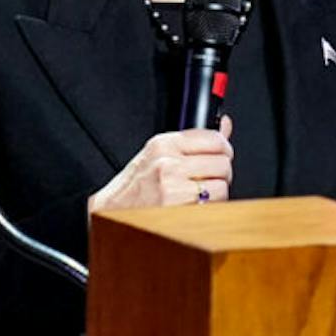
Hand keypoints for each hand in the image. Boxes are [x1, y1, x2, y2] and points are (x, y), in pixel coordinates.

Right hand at [87, 116, 234, 216]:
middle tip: (207, 179)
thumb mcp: (158, 154)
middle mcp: (167, 163)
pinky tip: (192, 206)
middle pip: (222, 163)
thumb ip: (194, 141)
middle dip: (220, 174)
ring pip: (221, 187)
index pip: (214, 138)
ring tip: (197, 194)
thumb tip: (224, 124)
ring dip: (215, 194)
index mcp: (163, 144)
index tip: (221, 155)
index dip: (223, 149)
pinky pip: (212, 206)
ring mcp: (172, 186)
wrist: (111, 211)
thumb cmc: (134, 185)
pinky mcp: (177, 208)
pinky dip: (209, 209)